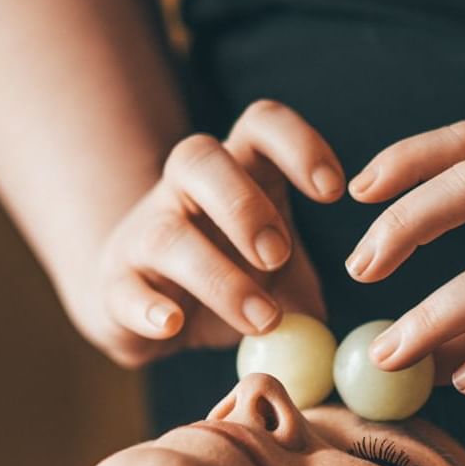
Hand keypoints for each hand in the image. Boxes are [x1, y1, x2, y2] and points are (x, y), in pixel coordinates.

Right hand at [67, 100, 342, 367]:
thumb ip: (315, 300)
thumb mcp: (284, 285)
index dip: (297, 144)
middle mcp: (186, 190)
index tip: (333, 191)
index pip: (261, 124)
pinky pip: (124, 288)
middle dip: (243, 205)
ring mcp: (145, 234)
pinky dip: (148, 307)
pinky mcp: (115, 284)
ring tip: (261, 319)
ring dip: (218, 277)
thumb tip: (349, 340)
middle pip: (200, 158)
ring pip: (167, 234)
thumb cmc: (234, 284)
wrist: (155, 315)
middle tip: (277, 255)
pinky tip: (173, 325)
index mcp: (240, 172)